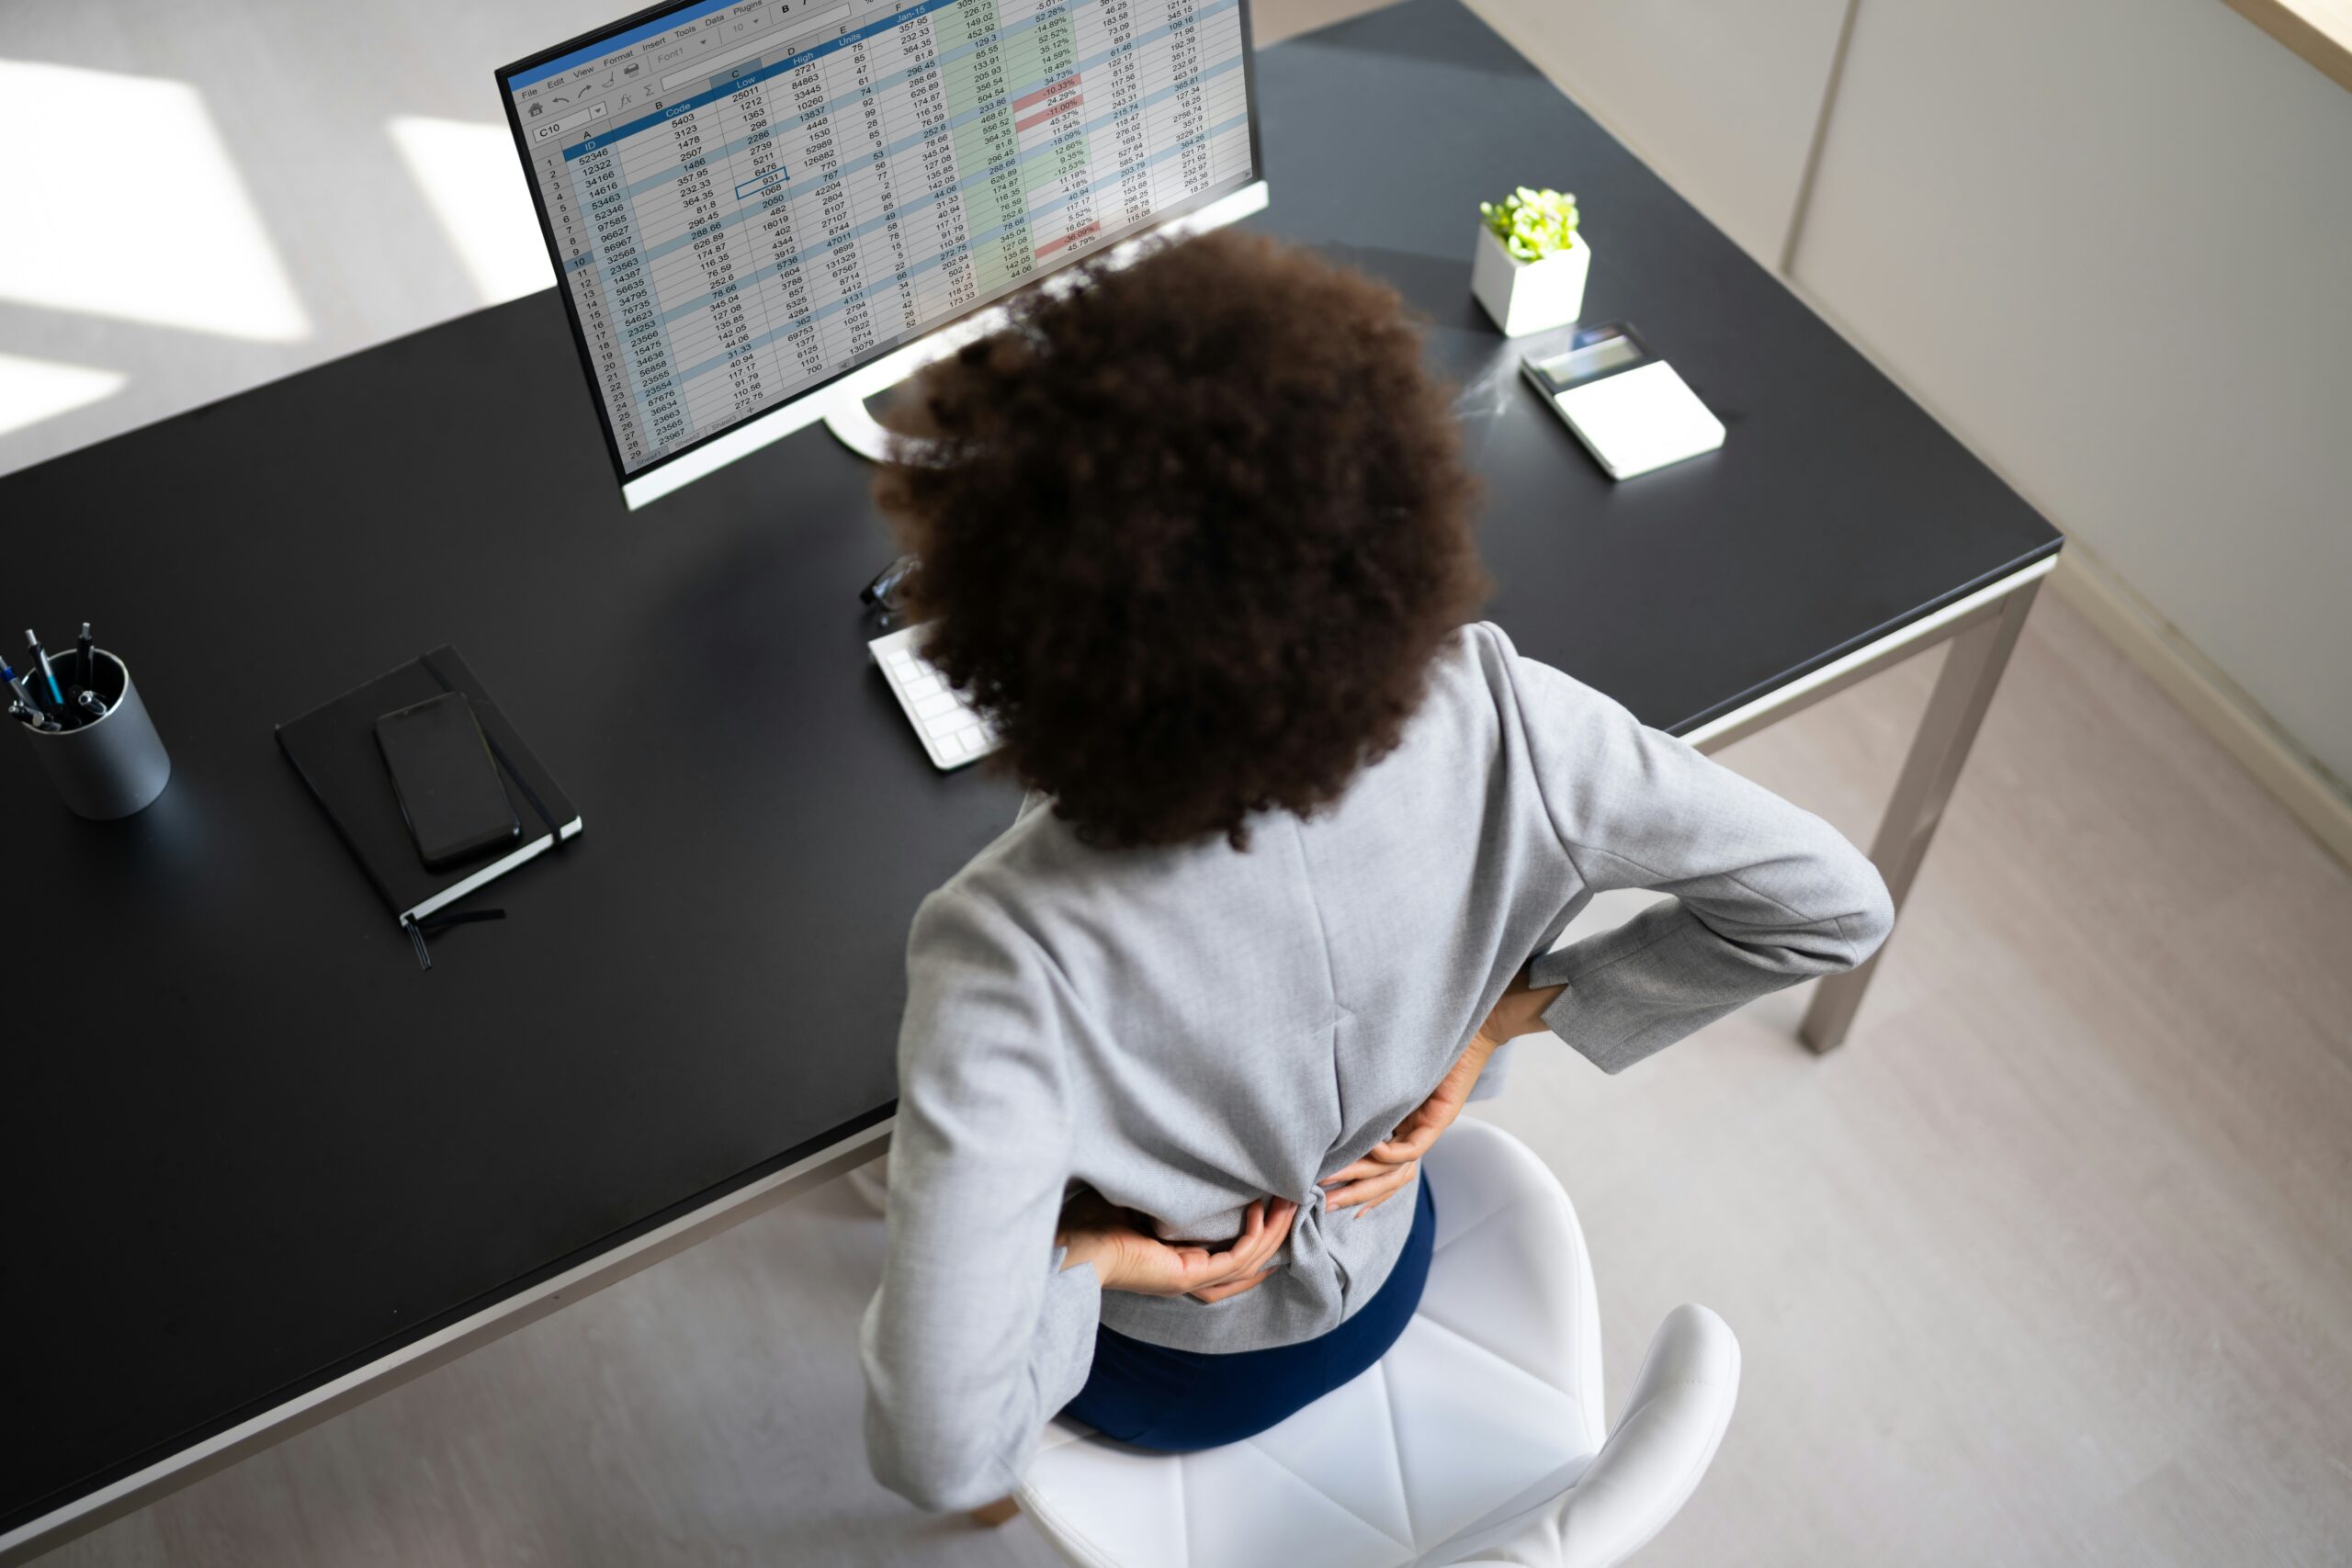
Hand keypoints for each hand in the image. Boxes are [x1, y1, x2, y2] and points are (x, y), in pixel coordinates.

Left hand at [1057, 1193, 1297, 1303]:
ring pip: (1249, 1260)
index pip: (1229, 1256)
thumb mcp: (1137, 1197)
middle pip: (1248, 1261)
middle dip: (1276, 1231)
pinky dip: (1255, 1236)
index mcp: (1174, 1261)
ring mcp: (1189, 1278)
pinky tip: (1263, 1210)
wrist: (1068, 1244)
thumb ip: (1165, 1188)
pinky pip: (1237, 1258)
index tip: (1274, 1205)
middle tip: (1295, 1199)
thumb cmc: (1089, 1221)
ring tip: (1291, 1201)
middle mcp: (1186, 1275)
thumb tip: (1180, 1157)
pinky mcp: (1187, 1275)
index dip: (1257, 1235)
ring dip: (1274, 1231)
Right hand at [1318, 963, 1564, 1216]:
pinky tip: (1368, 1147)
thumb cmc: (1427, 1041)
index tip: (1329, 1199)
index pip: (1383, 1170)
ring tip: (1334, 1181)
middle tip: (1326, 1205)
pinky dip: (1388, 1153)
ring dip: (1365, 1179)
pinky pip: (1413, 1147)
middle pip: (1388, 1180)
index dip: (1360, 1188)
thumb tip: (1328, 1103)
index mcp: (1405, 1128)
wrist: (1469, 1023)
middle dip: (1355, 1193)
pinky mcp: (1441, 1118)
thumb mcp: (1387, 1075)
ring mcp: (1429, 1128)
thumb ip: (1367, 1094)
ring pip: (1398, 1171)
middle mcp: (1418, 1134)